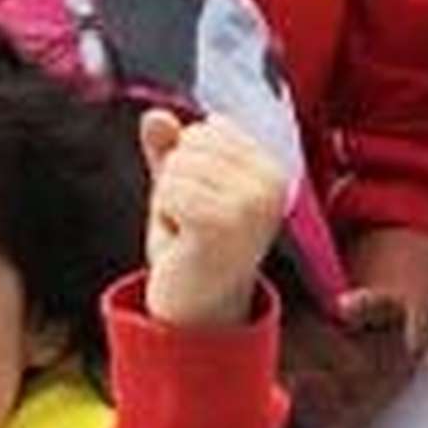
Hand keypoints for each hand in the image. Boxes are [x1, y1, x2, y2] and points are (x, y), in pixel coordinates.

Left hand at [137, 109, 288, 327]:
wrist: (198, 312)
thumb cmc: (192, 247)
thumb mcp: (181, 190)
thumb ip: (171, 150)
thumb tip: (155, 114)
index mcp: (273, 169)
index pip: (210, 128)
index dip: (189, 163)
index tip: (205, 204)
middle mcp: (273, 182)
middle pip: (192, 142)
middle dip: (176, 181)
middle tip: (192, 223)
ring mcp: (253, 202)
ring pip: (177, 167)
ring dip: (168, 203)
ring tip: (188, 234)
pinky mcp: (224, 222)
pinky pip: (170, 191)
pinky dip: (164, 218)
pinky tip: (184, 242)